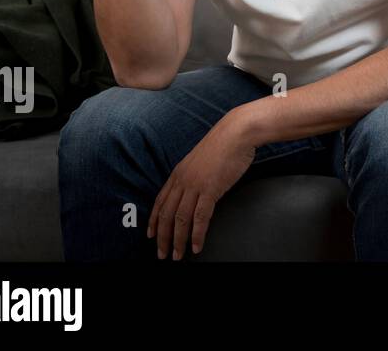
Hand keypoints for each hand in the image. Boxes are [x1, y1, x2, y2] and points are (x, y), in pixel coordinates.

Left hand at [147, 111, 255, 258]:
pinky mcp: (210, 189)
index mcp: (178, 173)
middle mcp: (182, 180)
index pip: (160, 202)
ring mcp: (195, 185)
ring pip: (180, 219)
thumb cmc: (224, 144)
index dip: (154, 221)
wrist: (237, 132)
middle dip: (162, 237)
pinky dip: (197, 234)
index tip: (151, 236)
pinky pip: (200, 217)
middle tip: (162, 254)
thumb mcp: (201, 160)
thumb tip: (194, 190)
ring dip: (177, 240)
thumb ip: (194, 175)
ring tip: (178, 255)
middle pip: (166, 214)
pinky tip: (197, 246)